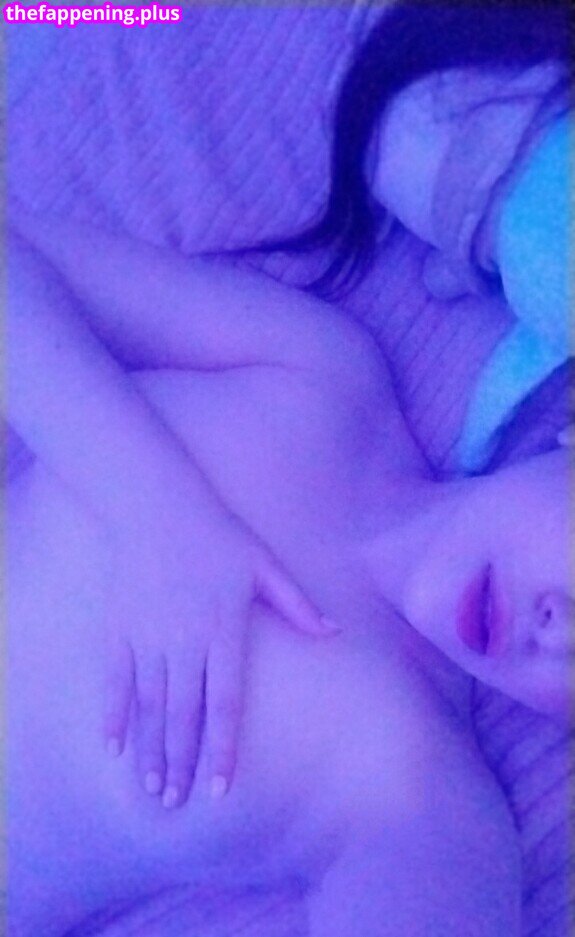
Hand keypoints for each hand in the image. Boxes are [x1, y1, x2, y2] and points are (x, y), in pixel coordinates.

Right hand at [103, 506, 335, 808]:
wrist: (157, 506)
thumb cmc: (217, 534)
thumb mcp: (264, 564)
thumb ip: (297, 604)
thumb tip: (335, 633)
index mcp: (223, 629)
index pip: (226, 702)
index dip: (224, 747)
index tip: (222, 787)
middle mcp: (184, 640)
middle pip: (184, 714)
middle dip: (182, 762)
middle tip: (178, 802)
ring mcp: (148, 636)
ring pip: (150, 705)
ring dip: (151, 748)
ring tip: (152, 787)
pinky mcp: (119, 628)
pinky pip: (115, 680)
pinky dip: (113, 714)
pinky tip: (113, 746)